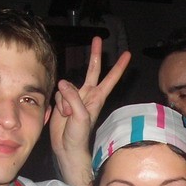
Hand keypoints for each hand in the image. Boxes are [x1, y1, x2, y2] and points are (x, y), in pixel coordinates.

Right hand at [51, 37, 130, 185]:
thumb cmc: (79, 135)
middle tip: (98, 38)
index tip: (127, 54)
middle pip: (92, 70)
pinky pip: (58, 93)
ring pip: (66, 86)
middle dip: (95, 55)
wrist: (67, 147)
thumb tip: (63, 83)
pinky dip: (57, 103)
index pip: (110, 79)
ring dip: (64, 99)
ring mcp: (75, 98)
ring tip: (67, 115)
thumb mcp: (80, 116)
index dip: (118, 67)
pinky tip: (61, 115)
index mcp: (97, 98)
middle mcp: (87, 95)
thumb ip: (73, 98)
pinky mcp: (63, 102)